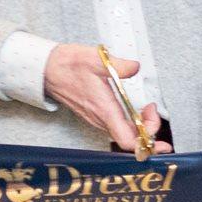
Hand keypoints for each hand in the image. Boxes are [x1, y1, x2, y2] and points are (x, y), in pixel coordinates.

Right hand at [43, 43, 158, 150]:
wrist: (46, 69)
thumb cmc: (68, 65)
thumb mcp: (95, 59)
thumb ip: (119, 65)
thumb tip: (135, 67)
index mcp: (104, 110)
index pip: (128, 141)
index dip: (147, 141)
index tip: (155, 120)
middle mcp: (101, 119)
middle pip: (131, 141)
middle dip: (149, 132)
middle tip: (153, 112)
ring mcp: (97, 119)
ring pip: (125, 135)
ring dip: (141, 127)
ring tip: (148, 110)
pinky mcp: (96, 115)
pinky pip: (118, 127)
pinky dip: (132, 124)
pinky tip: (138, 111)